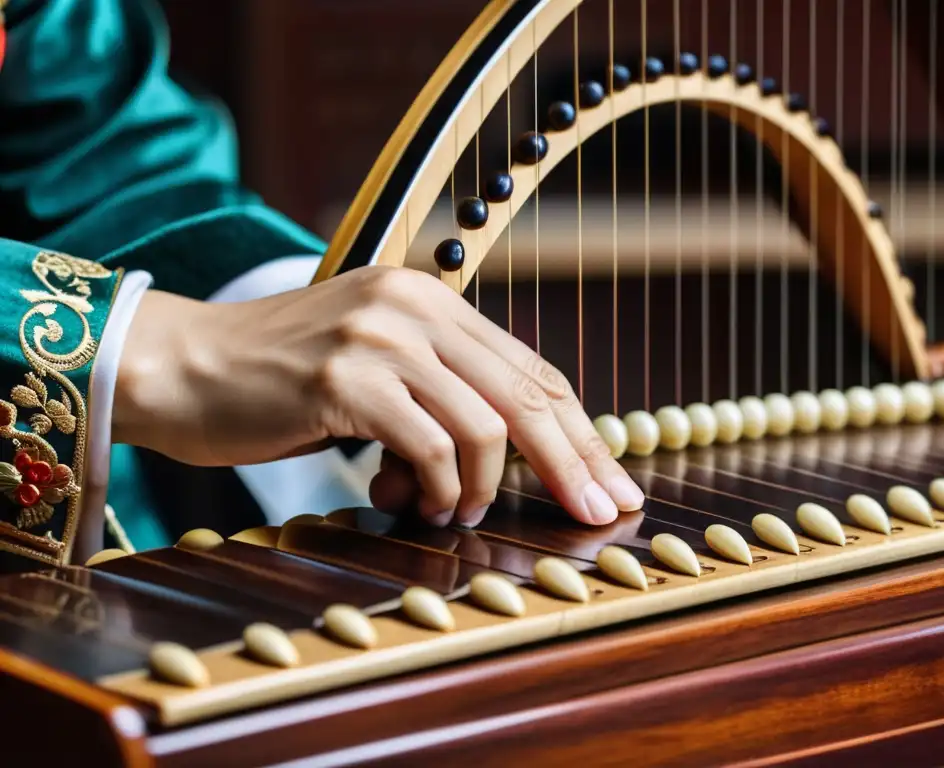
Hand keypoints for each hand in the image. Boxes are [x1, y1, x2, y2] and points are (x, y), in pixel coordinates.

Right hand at [113, 265, 644, 526]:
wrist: (181, 366)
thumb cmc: (279, 381)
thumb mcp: (374, 366)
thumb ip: (440, 390)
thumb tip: (511, 455)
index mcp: (430, 300)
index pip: (533, 370)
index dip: (582, 432)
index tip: (611, 483)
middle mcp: (415, 306)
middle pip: (530, 394)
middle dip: (575, 463)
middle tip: (597, 515)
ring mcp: (380, 339)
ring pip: (487, 425)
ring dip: (484, 486)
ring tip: (457, 512)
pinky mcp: (345, 381)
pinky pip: (430, 447)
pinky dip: (438, 489)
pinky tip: (417, 504)